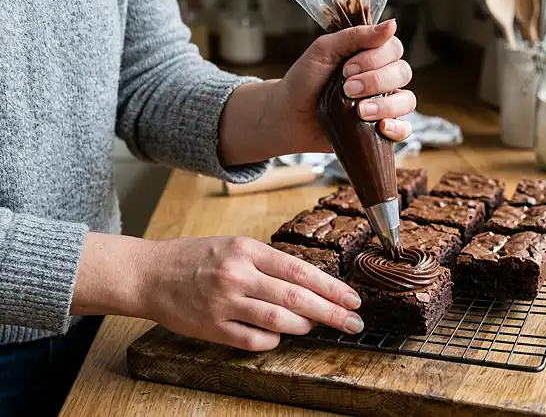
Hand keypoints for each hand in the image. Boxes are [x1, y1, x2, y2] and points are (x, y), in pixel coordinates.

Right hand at [137, 236, 362, 350]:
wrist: (148, 274)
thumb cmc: (195, 258)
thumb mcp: (234, 246)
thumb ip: (269, 263)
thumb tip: (310, 283)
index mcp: (247, 250)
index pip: (301, 270)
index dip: (332, 288)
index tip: (353, 299)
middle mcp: (238, 275)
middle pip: (296, 298)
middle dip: (332, 312)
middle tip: (354, 322)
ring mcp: (224, 303)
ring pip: (278, 321)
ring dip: (305, 327)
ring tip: (317, 327)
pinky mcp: (212, 327)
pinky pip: (253, 341)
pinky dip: (273, 341)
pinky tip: (280, 337)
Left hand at [219, 19, 415, 164]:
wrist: (288, 115)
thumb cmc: (304, 80)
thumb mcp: (324, 50)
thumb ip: (356, 36)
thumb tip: (392, 24)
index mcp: (371, 55)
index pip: (393, 49)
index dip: (374, 59)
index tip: (346, 69)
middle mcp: (382, 78)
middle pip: (403, 73)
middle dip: (375, 81)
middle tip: (347, 89)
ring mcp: (383, 104)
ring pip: (407, 101)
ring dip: (386, 105)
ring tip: (360, 112)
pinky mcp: (380, 130)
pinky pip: (405, 130)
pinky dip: (398, 129)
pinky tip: (382, 128)